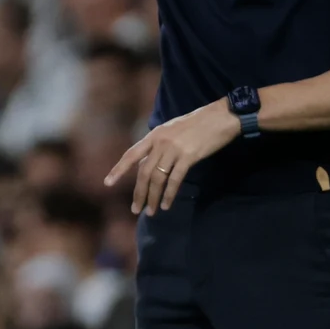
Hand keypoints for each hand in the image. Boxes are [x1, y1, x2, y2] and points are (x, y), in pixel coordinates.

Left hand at [104, 99, 239, 214]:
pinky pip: (174, 180)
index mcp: (154, 135)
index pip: (131, 154)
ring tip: (152, 211)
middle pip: (144, 172)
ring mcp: (174, 149)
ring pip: (157, 179)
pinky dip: (169, 195)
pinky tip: (167, 204)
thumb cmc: (199, 123)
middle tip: (136, 209)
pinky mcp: (189, 157)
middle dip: (139, 193)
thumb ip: (160, 146)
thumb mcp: (173, 130)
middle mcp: (160, 142)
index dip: (119, 169)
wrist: (221, 117)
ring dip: (153, 197)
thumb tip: (150, 165)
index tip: (108, 183)